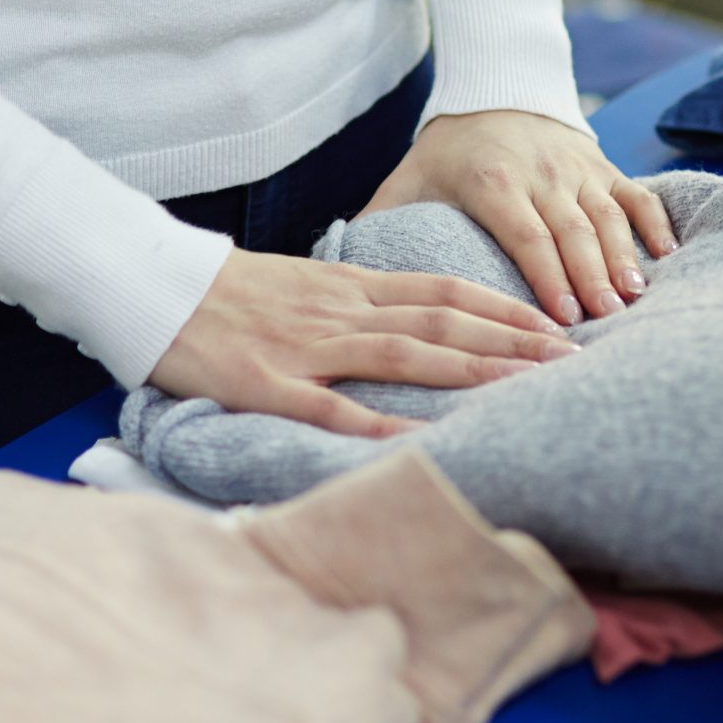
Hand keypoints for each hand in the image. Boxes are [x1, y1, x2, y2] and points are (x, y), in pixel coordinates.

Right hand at [149, 248, 577, 436]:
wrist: (149, 285)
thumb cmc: (225, 292)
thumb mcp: (302, 284)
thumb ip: (355, 302)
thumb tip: (410, 322)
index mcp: (349, 285)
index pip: (445, 290)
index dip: (505, 307)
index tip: (556, 324)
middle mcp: (340, 311)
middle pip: (442, 322)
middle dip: (512, 340)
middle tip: (572, 358)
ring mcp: (306, 346)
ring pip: (403, 354)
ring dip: (470, 372)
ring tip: (526, 388)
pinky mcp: (268, 382)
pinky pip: (331, 405)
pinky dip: (379, 422)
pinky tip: (422, 439)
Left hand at [364, 111, 676, 326]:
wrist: (496, 86)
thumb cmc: (447, 152)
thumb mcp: (407, 179)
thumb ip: (380, 221)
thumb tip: (340, 271)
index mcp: (492, 180)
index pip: (525, 232)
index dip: (546, 274)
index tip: (559, 316)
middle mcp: (542, 172)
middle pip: (574, 230)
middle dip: (592, 277)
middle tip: (606, 322)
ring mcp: (578, 168)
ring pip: (608, 216)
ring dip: (625, 258)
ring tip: (635, 299)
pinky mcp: (603, 166)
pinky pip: (636, 194)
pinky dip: (655, 224)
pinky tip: (668, 259)